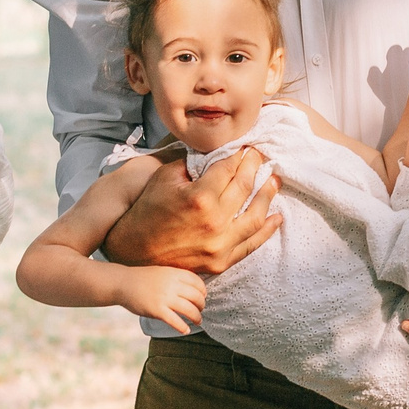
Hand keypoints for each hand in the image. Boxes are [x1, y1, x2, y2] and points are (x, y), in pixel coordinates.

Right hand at [102, 147, 281, 274]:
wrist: (133, 251)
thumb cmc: (147, 210)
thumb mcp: (165, 177)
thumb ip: (194, 164)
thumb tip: (218, 155)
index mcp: (199, 197)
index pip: (229, 168)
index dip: (239, 155)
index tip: (245, 147)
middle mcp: (214, 222)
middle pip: (245, 187)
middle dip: (255, 167)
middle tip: (260, 157)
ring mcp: (220, 245)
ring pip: (256, 216)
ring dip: (268, 196)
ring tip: (274, 181)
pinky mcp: (221, 262)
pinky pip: (251, 245)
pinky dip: (266, 230)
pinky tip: (276, 217)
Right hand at [119, 266, 207, 331]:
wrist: (122, 283)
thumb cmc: (142, 278)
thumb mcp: (162, 271)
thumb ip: (176, 278)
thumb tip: (192, 288)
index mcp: (174, 273)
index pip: (197, 282)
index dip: (203, 291)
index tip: (202, 297)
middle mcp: (172, 285)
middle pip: (196, 297)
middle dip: (201, 305)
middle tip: (200, 310)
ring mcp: (165, 298)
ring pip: (190, 310)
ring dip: (197, 317)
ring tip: (197, 321)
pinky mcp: (157, 310)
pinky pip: (175, 321)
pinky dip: (183, 327)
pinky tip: (185, 330)